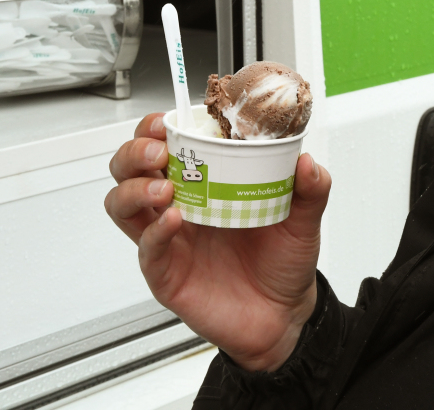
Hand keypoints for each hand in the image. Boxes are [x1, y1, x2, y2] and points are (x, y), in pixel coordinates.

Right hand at [104, 113, 331, 371]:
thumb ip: (311, 188)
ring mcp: (168, 239)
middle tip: (160, 151)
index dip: (159, 127)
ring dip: (135, 188)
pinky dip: (154, 232)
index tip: (169, 119)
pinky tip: (172, 222)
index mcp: (207, 182)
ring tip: (163, 186)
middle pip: (130, 168)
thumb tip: (307, 162)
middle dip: (136, 152)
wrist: (284, 314)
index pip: (167, 144)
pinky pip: (146, 249)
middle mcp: (180, 206)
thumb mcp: (304, 218)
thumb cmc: (283, 262)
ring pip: (122, 204)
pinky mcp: (166, 273)